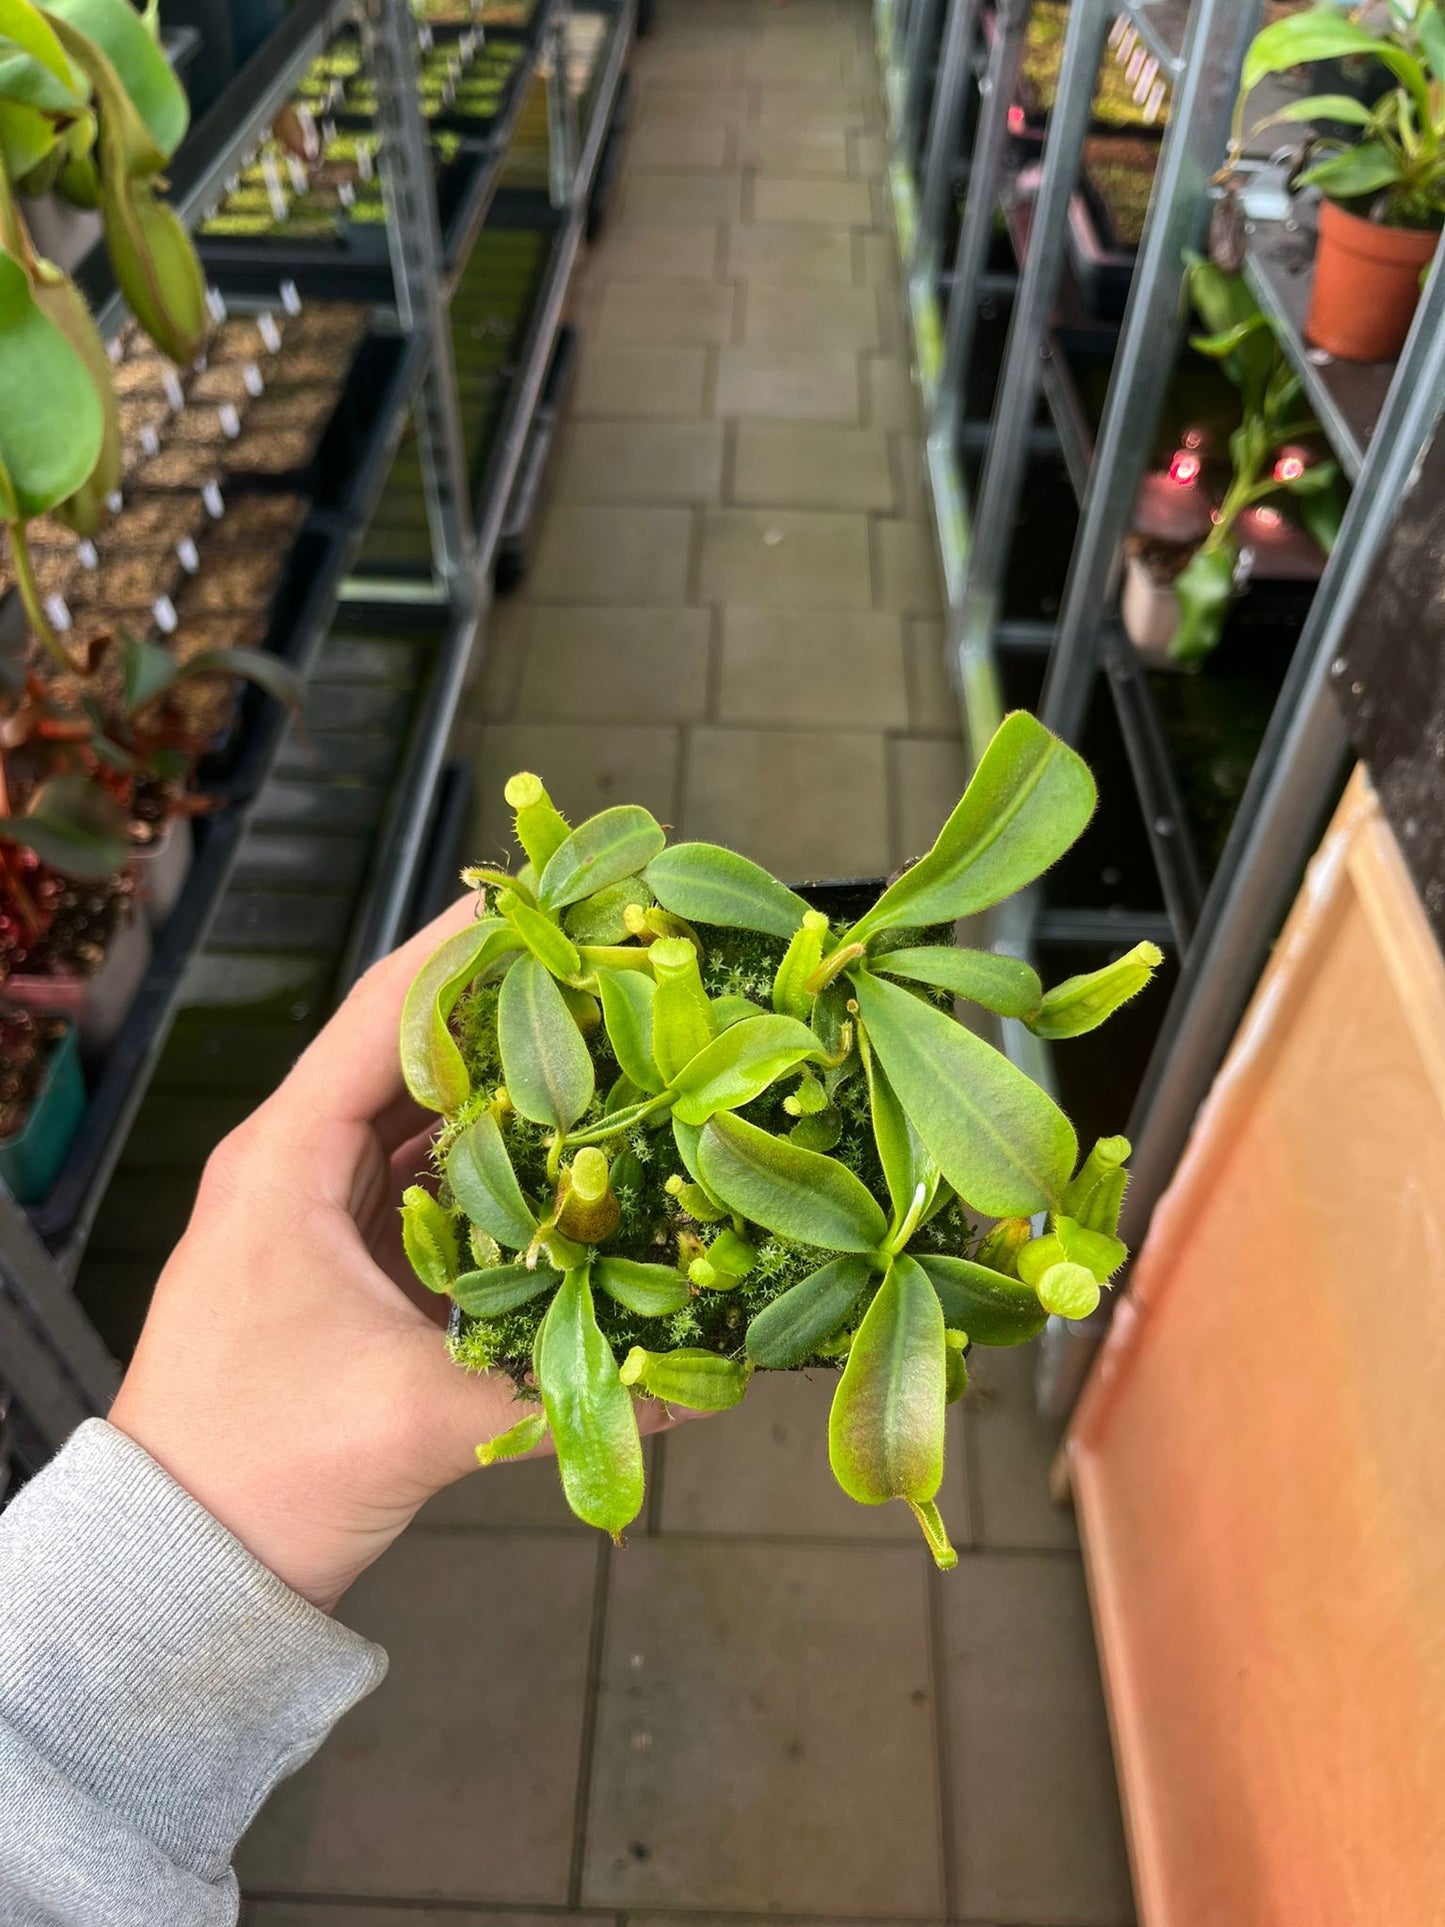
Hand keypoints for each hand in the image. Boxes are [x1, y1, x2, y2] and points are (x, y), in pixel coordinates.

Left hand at [109, 897, 675, 1611]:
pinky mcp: (339, 1265)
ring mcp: (315, 1216)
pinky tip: (560, 1164)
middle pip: (408, 1059)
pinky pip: (423, 1188)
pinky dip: (487, 1169)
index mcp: (286, 1163)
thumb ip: (566, 1392)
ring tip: (600, 1052)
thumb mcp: (422, 1419)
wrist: (183, 1563)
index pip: (378, 1019)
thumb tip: (708, 1383)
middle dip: (504, 1018)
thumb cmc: (266, 1470)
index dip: (458, 954)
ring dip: (501, 1095)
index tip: (537, 901)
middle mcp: (295, 1169)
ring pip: (418, 1125)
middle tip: (601, 976)